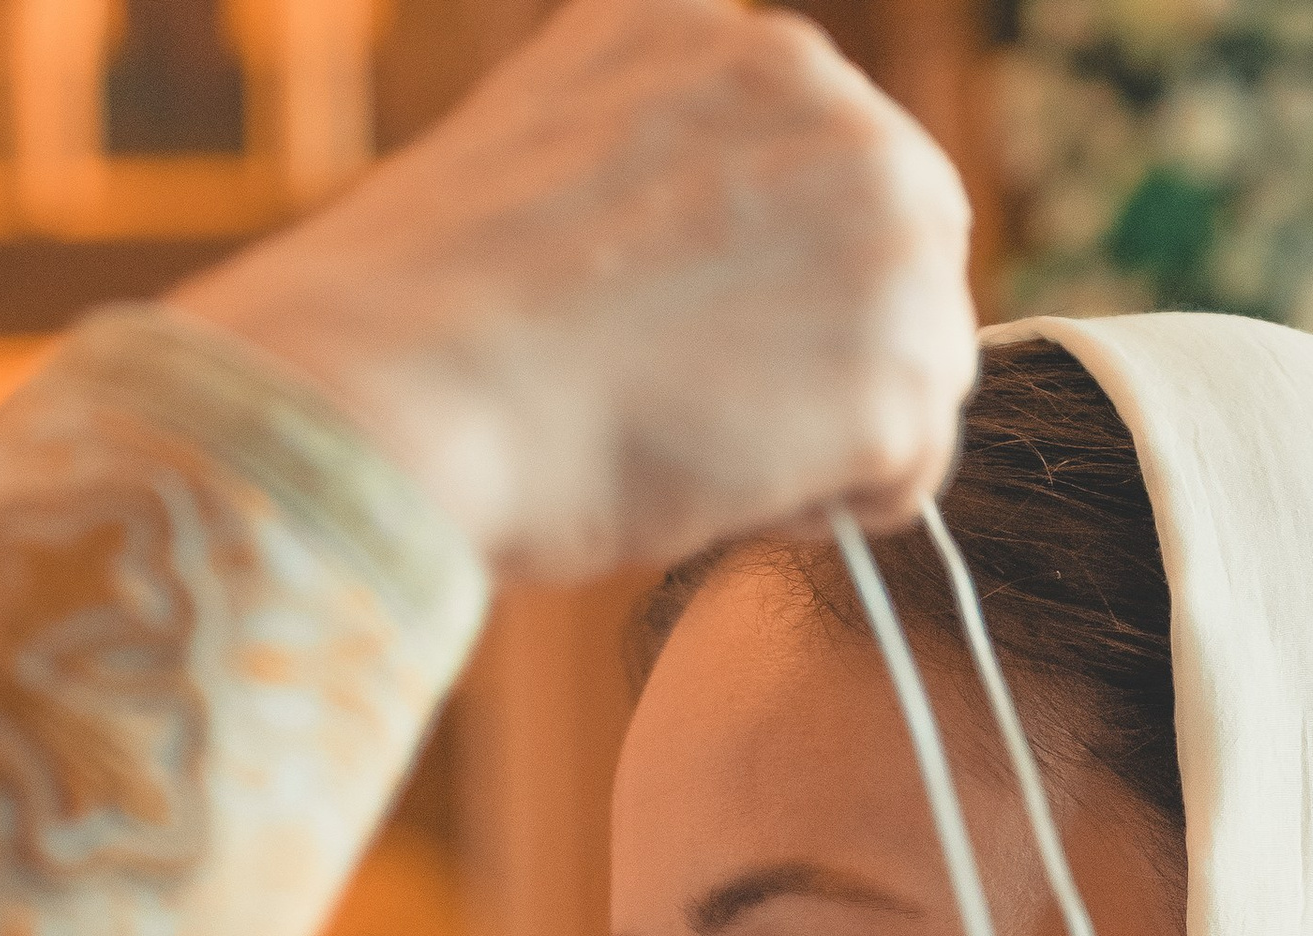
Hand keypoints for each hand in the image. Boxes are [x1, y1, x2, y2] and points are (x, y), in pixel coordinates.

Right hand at [177, 0, 975, 579]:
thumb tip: (694, 288)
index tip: (675, 346)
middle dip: (827, 353)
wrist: (395, 398)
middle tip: (692, 418)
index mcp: (708, 37)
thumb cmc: (426, 345)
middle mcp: (816, 87)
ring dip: (827, 435)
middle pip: (900, 253)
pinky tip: (718, 494)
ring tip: (691, 455)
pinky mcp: (901, 351)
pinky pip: (911, 469)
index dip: (765, 284)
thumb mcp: (543, 191)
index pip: (816, 172)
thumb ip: (648, 198)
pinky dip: (832, 510)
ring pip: (917, 362)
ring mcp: (876, 211)